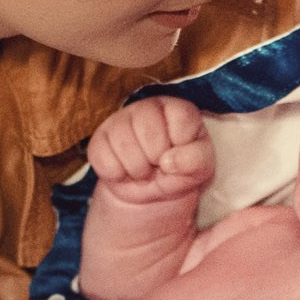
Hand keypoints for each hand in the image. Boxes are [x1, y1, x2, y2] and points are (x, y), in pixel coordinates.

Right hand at [88, 96, 214, 204]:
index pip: (183, 118)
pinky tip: (125, 172)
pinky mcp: (98, 140)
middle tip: (160, 165)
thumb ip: (196, 161)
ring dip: (138, 170)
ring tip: (144, 170)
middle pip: (150, 131)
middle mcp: (147, 107)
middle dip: (158, 159)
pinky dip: (117, 175)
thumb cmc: (178, 172)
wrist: (150, 192)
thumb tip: (169, 161)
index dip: (184, 147)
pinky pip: (104, 161)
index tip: (182, 156)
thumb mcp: (200, 169)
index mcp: (178, 109)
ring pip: (125, 146)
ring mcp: (119, 121)